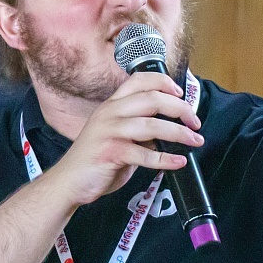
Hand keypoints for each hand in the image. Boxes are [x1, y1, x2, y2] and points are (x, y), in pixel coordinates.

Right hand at [53, 70, 200, 208]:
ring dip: (179, 133)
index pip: (139, 80)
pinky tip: (178, 161)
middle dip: (180, 109)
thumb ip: (139, 129)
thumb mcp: (116, 135)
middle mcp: (109, 114)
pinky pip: (145, 154)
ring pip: (152, 125)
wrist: (68, 182)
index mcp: (111, 106)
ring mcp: (109, 132)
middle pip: (152, 99)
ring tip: (194, 141)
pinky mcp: (110, 153)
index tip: (181, 93)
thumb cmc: (95, 159)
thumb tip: (169, 129)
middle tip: (194, 122)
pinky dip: (166, 159)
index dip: (163, 82)